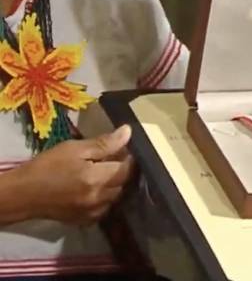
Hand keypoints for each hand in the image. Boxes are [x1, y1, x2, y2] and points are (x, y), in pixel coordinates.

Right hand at [15, 125, 134, 223]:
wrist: (22, 194)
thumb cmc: (46, 167)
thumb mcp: (74, 149)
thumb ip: (104, 143)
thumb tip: (128, 132)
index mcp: (96, 179)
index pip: (127, 168)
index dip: (128, 157)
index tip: (123, 149)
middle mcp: (98, 198)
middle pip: (123, 183)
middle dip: (122, 170)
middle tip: (112, 159)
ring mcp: (92, 212)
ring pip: (115, 197)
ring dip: (114, 185)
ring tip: (102, 173)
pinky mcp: (84, 221)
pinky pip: (104, 208)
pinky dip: (104, 198)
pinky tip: (94, 188)